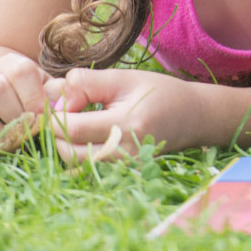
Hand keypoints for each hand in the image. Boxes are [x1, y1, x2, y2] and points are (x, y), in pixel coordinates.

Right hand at [0, 50, 51, 145]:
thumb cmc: (32, 97)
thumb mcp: (48, 88)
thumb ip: (60, 92)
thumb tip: (67, 104)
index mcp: (8, 65)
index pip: (20, 70)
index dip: (35, 95)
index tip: (43, 114)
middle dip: (17, 114)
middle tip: (29, 128)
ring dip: (1, 135)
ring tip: (14, 141)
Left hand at [41, 68, 211, 161]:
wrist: (194, 117)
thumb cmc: (160, 92)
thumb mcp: (125, 78)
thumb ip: (87, 82)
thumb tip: (55, 93)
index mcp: (127, 125)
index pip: (71, 128)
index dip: (60, 112)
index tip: (71, 97)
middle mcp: (125, 153)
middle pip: (67, 152)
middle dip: (59, 130)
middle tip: (73, 110)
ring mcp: (124, 167)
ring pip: (74, 163)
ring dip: (68, 142)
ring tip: (83, 120)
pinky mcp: (122, 173)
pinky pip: (86, 168)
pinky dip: (80, 151)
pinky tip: (91, 134)